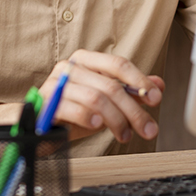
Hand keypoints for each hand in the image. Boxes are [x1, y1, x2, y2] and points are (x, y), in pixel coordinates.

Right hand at [37, 50, 163, 142]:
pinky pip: (73, 109)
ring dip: (116, 120)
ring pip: (96, 98)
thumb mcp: (105, 101)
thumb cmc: (72, 110)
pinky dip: (89, 118)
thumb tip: (159, 85)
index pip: (118, 64)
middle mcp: (69, 68)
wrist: (36, 125)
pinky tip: (97, 127)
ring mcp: (55, 85)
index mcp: (85, 60)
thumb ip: (129, 91)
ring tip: (124, 135)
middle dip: (134, 110)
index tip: (156, 98)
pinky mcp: (46, 104)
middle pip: (110, 86)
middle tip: (148, 129)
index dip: (140, 81)